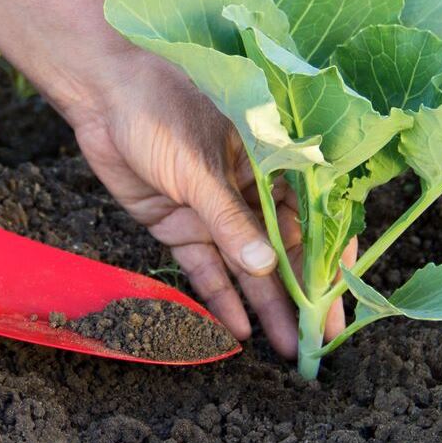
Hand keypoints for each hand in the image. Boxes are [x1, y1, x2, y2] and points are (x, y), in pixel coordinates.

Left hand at [68, 56, 355, 357]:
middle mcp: (248, 190)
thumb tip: (266, 267)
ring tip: (286, 347)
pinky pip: (204, 267)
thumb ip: (231, 219)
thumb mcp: (201, 165)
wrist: (102, 95)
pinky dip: (218, 296)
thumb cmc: (161, 108)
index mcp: (269, 162)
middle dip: (300, 294)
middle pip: (282, 250)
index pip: (311, 216)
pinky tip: (237, 328)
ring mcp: (212, 210)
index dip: (328, 257)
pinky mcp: (179, 224)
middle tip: (319, 340)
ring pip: (245, 266)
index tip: (340, 295)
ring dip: (264, 305)